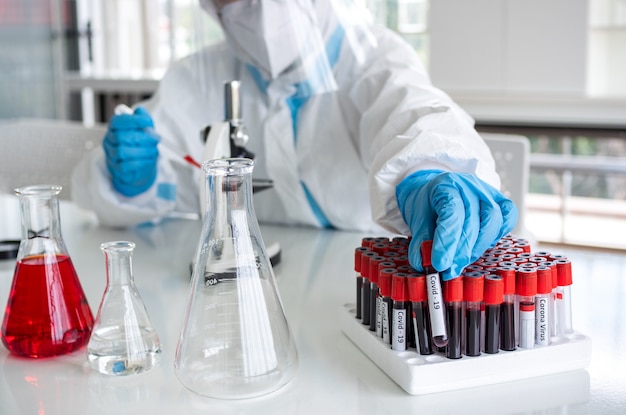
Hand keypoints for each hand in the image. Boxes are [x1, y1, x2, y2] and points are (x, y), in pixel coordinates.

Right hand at [102, 106, 158, 196]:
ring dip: (142, 150)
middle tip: (156, 138)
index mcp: (114, 129)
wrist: (138, 168)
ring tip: (154, 150)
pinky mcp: (117, 170)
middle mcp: (109, 142)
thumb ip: (143, 119)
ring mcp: (111, 156)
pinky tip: (150, 159)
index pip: (117, 122)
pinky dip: (141, 162)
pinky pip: (127, 166)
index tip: (148, 122)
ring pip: (123, 152)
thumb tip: (140, 111)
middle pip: (120, 137)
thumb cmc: (140, 146)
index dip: (133, 120)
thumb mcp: (143, 130)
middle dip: (141, 137)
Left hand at [396, 169, 517, 279]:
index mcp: (446, 185)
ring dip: (477, 248)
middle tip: (449, 271)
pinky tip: (482, 246)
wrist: (435, 192)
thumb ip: (421, 243)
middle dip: (461, 252)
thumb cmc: (427, 205)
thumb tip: (425, 266)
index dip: (447, 242)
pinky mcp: (501, 200)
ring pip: (493, 221)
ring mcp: (488, 192)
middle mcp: (470, 186)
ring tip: (461, 262)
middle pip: (473, 222)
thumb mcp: (417, 221)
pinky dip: (497, 236)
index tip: (439, 264)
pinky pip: (508, 218)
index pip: (451, 215)